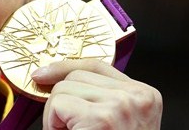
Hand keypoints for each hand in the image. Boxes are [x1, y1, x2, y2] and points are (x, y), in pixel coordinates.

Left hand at [31, 59, 161, 129]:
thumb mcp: (116, 121)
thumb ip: (99, 98)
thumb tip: (55, 76)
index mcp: (145, 96)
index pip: (97, 65)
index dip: (64, 67)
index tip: (42, 73)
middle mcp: (137, 97)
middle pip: (76, 75)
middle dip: (62, 100)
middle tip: (71, 129)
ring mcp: (121, 105)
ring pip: (62, 88)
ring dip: (57, 115)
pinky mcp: (102, 119)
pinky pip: (57, 104)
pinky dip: (53, 123)